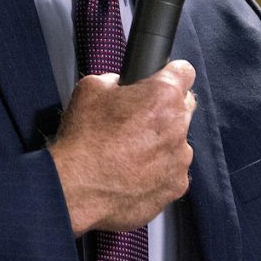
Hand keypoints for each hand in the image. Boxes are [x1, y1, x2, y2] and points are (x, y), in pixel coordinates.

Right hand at [49, 60, 195, 235]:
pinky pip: (172, 171)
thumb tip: (124, 85)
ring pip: (178, 142)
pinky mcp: (176, 185)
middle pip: (183, 108)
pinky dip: (158, 171)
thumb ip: (117, 80)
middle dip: (165, 110)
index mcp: (162, 95)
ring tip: (130, 152)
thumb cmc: (82, 139)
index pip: (184, 72)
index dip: (170, 75)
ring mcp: (179, 159)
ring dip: (161, 143)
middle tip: (136, 120)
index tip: (162, 82)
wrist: (76, 188)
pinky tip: (133, 173)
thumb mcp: (91, 88)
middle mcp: (178, 125)